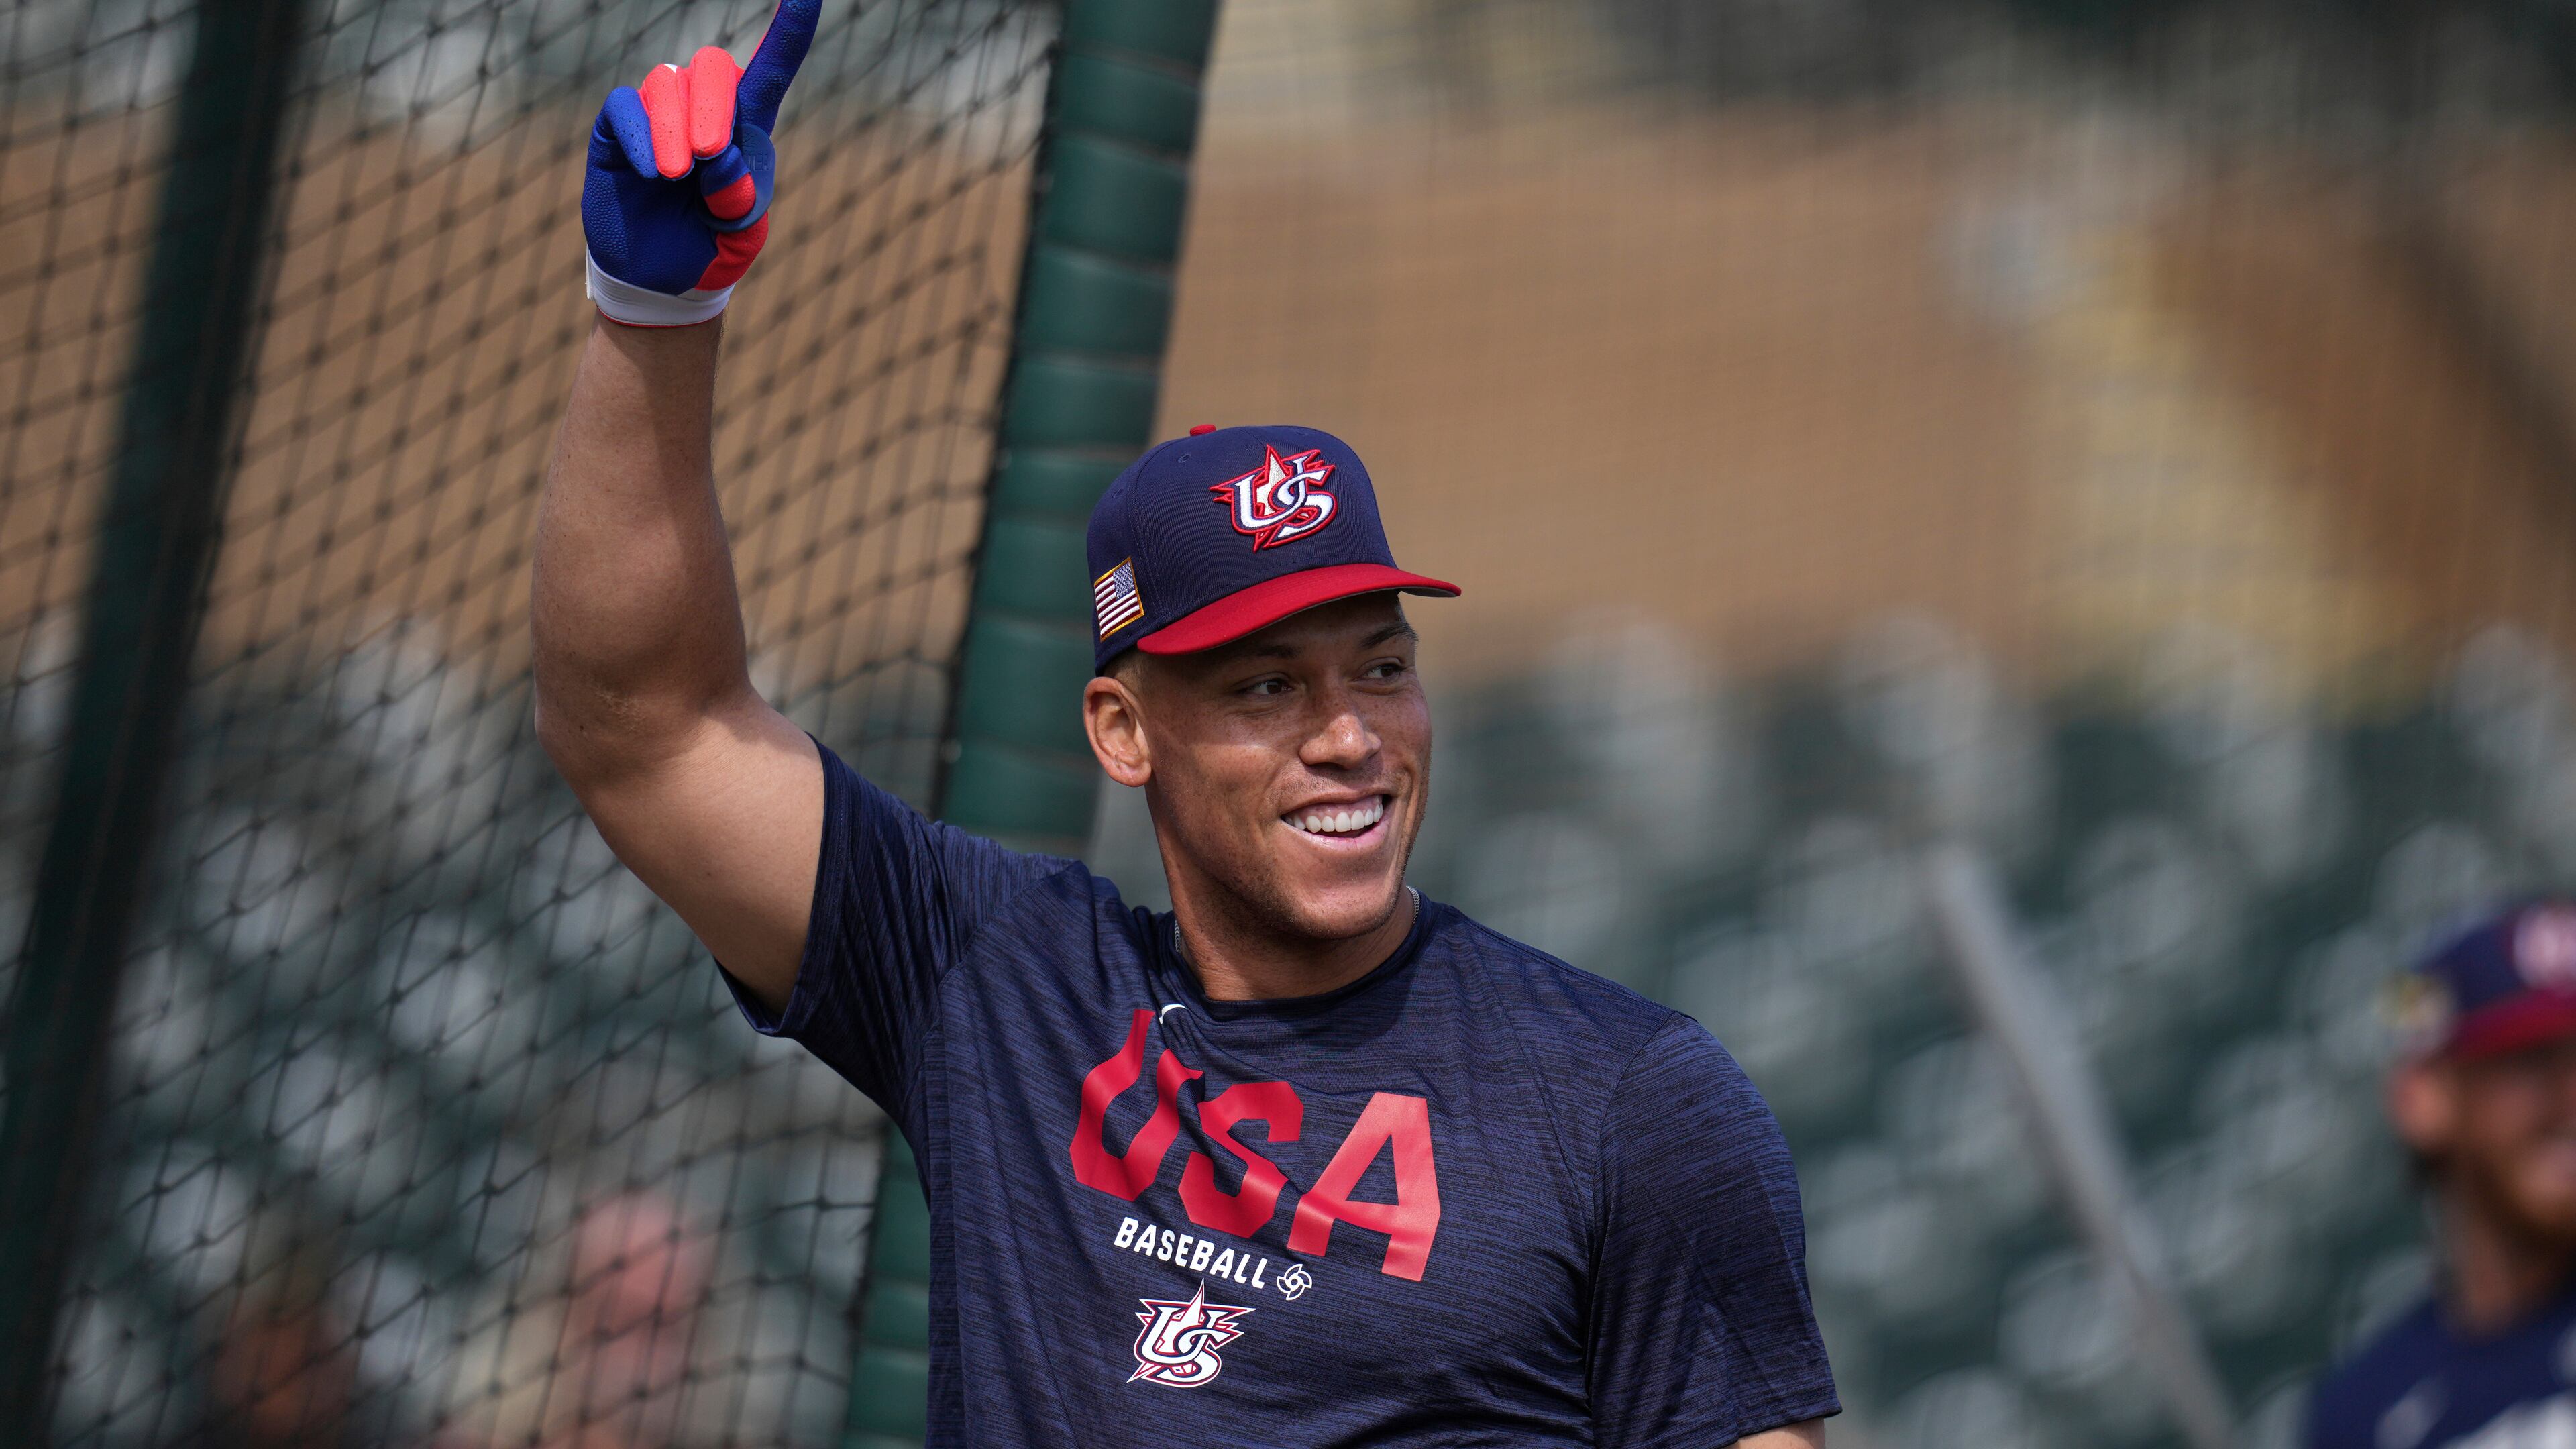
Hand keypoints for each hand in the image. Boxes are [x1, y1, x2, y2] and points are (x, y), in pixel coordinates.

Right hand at [581, 0, 817, 326]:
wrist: (661, 280)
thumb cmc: (711, 249)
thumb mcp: (741, 236)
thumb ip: (743, 201)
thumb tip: (718, 157)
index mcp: (748, 128)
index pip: (772, 68)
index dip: (789, 30)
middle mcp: (703, 109)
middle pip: (712, 66)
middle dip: (713, 105)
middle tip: (709, 155)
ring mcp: (657, 115)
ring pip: (666, 84)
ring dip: (673, 129)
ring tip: (675, 178)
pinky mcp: (618, 129)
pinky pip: (624, 107)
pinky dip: (640, 135)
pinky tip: (653, 173)